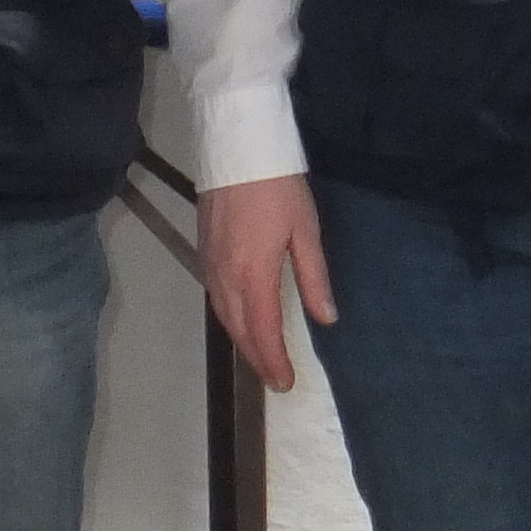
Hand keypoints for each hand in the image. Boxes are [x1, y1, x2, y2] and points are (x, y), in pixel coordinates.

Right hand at [200, 174, 337, 391]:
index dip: (274, 360)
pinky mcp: (203, 251)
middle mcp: (226, 277)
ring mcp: (210, 264)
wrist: (237, 147)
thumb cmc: (278, 187)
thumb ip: (314, 277)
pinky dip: (229, 319)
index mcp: (253, 274)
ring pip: (224, 316)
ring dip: (241, 341)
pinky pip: (215, 298)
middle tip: (275, 379)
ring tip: (260, 357)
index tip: (286, 382)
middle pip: (239, 330)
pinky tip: (240, 320)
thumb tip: (326, 318)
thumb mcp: (306, 230)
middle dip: (257, 358)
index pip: (263, 331)